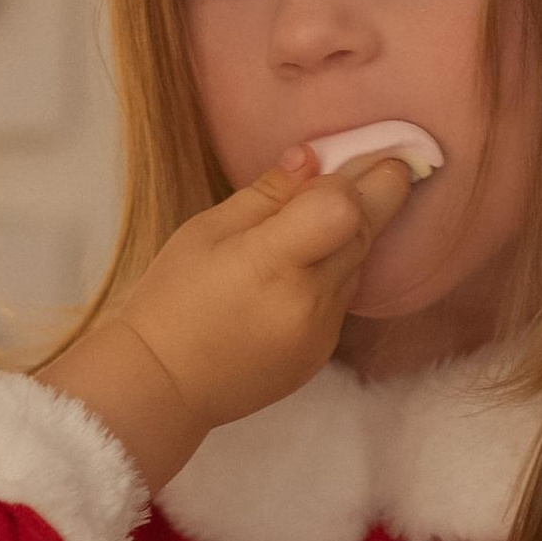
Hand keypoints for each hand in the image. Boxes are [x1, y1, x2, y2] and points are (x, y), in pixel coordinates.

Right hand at [40, 150, 413, 488]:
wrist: (165, 385)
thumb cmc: (172, 299)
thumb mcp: (204, 232)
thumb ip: (266, 194)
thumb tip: (312, 158)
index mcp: (272, 261)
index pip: (345, 208)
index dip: (363, 177)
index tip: (368, 155)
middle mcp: (309, 298)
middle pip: (366, 230)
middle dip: (376, 195)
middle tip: (376, 165)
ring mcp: (322, 330)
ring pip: (359, 263)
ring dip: (350, 235)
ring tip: (316, 222)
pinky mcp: (325, 352)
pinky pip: (343, 296)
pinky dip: (333, 273)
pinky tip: (299, 272)